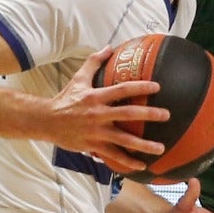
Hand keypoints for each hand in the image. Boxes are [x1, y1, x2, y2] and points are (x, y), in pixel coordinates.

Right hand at [46, 47, 167, 172]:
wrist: (47, 121)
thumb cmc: (66, 99)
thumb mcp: (78, 78)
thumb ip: (94, 62)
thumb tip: (109, 47)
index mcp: (96, 96)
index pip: (122, 90)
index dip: (140, 88)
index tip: (157, 87)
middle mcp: (98, 114)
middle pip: (128, 114)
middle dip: (149, 115)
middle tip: (166, 115)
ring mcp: (96, 132)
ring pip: (124, 140)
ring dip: (144, 145)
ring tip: (160, 148)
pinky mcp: (93, 146)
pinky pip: (113, 155)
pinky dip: (128, 161)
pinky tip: (142, 165)